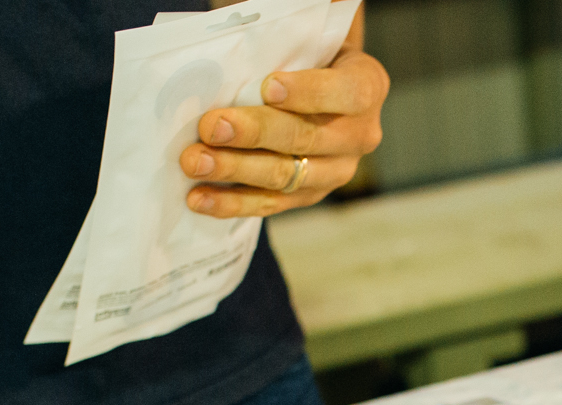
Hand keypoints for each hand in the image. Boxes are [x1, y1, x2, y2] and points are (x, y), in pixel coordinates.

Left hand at [179, 8, 387, 218]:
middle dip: (254, 133)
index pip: (345, 93)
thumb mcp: (306, 44)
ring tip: (195, 162)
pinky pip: (270, 203)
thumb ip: (284, 47)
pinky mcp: (308, 195)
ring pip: (285, 176)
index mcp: (366, 86)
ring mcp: (336, 171)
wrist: (317, 92)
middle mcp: (359, 135)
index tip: (268, 87)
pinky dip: (231, 202)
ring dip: (235, 169)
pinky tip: (199, 198)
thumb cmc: (305, 58)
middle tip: (212, 126)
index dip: (308, 93)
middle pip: (306, 138)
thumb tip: (236, 49)